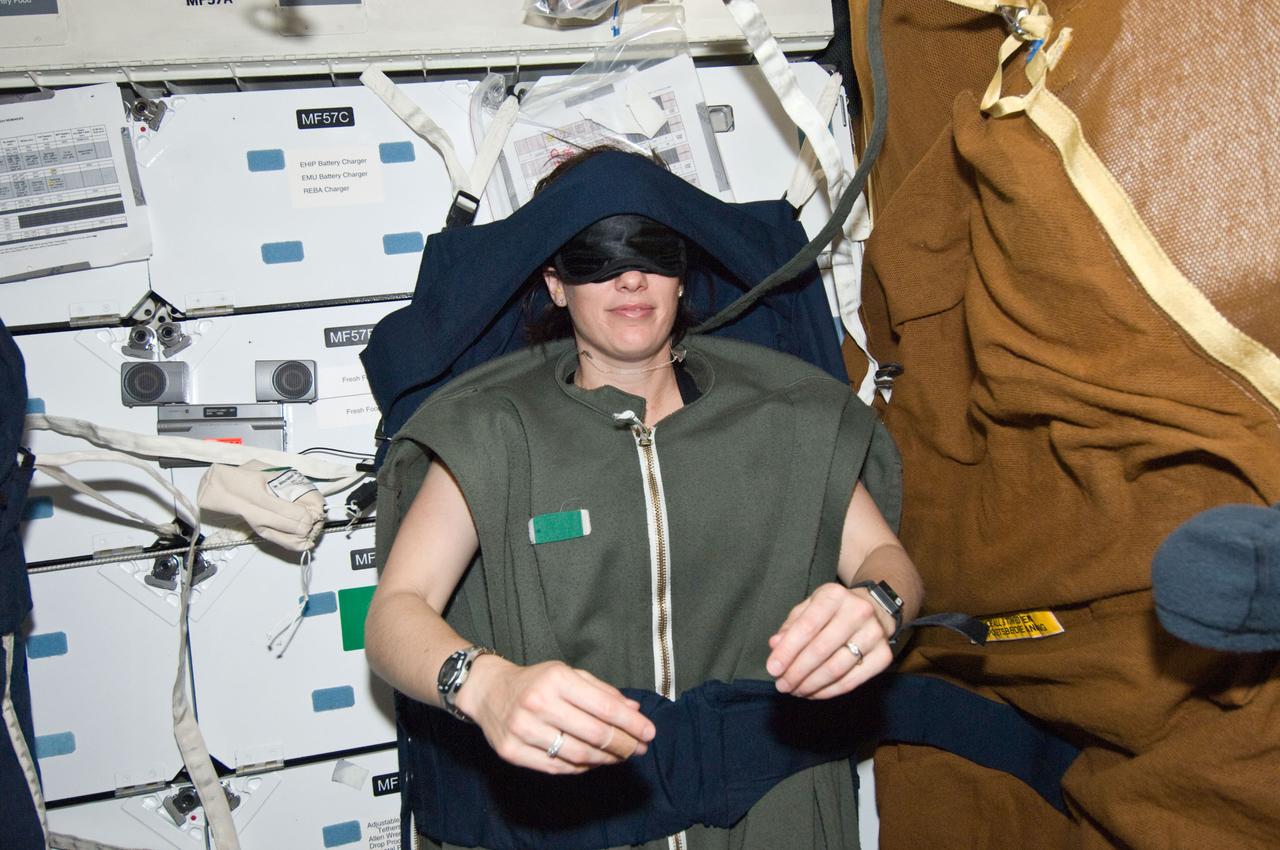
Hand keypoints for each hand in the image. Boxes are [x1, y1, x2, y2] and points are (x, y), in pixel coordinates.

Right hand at [459, 657, 656, 774]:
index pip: (604, 707)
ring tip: (619, 756)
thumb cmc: (535, 681)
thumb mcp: (568, 674)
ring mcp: (523, 730)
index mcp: (556, 679)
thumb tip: (634, 710)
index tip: (649, 733)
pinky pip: (557, 768)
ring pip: (577, 754)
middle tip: (639, 748)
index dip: (632, 723)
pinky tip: (593, 762)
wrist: (488, 691)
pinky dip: (581, 767)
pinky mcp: (512, 752)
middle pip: (594, 734)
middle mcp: (538, 703)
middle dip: (623, 744)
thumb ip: (602, 691)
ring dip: (605, 759)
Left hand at [766, 582, 893, 698]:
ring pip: (836, 668)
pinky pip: (852, 680)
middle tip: (782, 685)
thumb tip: (775, 645)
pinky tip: (813, 692)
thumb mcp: (810, 607)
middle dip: (797, 672)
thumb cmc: (833, 610)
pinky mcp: (884, 655)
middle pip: (821, 650)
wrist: (874, 608)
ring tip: (795, 690)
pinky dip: (828, 691)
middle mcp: (858, 611)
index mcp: (834, 595)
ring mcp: (874, 633)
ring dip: (811, 685)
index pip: (807, 627)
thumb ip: (791, 625)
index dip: (787, 651)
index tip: (772, 669)